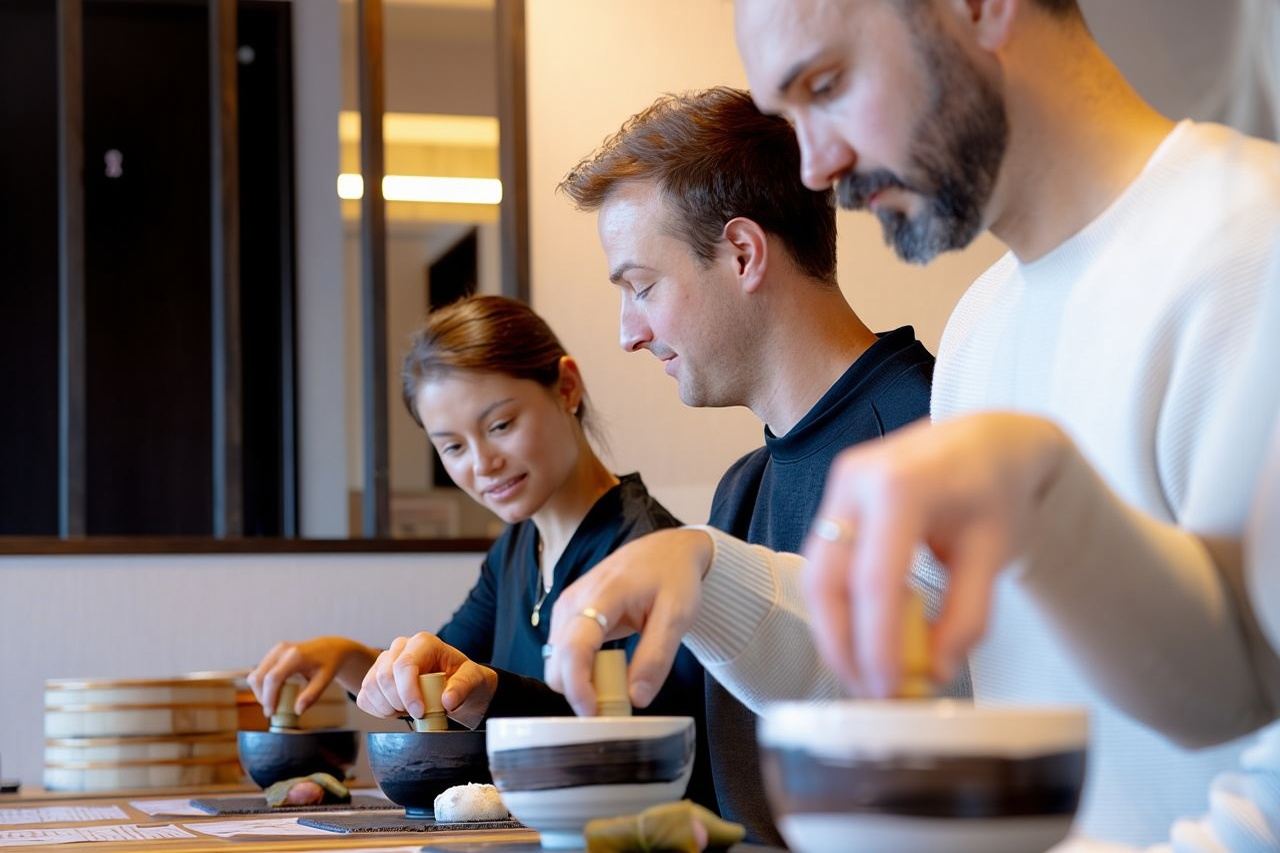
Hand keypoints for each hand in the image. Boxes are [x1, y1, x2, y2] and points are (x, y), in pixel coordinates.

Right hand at [247, 636, 377, 717]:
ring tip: (274, 702)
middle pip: (259, 676)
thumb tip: (297, 711)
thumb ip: (311, 695)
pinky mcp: (273, 653)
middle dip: (261, 696)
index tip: (271, 712)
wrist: (330, 648)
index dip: (268, 697)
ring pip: (256, 674)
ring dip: (260, 691)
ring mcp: (276, 650)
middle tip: (271, 711)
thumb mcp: (325, 680)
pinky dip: (263, 685)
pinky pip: (260, 672)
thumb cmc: (328, 664)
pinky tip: (275, 692)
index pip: (273, 678)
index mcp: (295, 656)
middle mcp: (282, 650)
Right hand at [356, 632, 497, 728]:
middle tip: (418, 713)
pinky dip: (378, 710)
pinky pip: (364, 696)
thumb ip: (463, 686)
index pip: (404, 665)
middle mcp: (401, 647)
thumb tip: (447, 700)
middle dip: (399, 702)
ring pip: (371, 686)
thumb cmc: (463, 678)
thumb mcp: (473, 680)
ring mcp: (385, 661)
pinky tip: (396, 711)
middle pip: (384, 677)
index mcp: (424, 643)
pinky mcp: (375, 677)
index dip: (408, 692)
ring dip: (388, 707)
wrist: (457, 686)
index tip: (419, 711)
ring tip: (408, 711)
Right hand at [544, 528, 711, 715]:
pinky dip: (583, 670)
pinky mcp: (569, 614)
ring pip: (558, 662)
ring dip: (582, 681)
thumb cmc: (673, 577)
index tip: (594, 713)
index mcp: (602, 595)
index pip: (574, 647)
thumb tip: (637, 698)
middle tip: (619, 699)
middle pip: (558, 662)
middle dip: (581, 689)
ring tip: (620, 679)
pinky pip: (565, 654)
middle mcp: (574, 601)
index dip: (578, 685)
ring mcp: (567, 607)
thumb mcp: (678, 617)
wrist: (666, 551)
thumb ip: (656, 658)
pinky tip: (610, 666)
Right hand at [802, 413, 1069, 696]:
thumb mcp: (995, 554)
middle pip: (827, 579)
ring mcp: (840, 484)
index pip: (875, 580)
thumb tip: (935, 670)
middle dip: (841, 645)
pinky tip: (865, 634)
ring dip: (835, 629)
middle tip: (868, 690)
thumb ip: (967, 615)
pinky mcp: (836, 497)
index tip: (889, 687)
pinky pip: (824, 561)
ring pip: (816, 574)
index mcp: (901, 486)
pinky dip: (840, 605)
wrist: (990, 439)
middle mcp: (857, 480)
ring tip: (867, 671)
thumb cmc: (997, 488)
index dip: (876, 642)